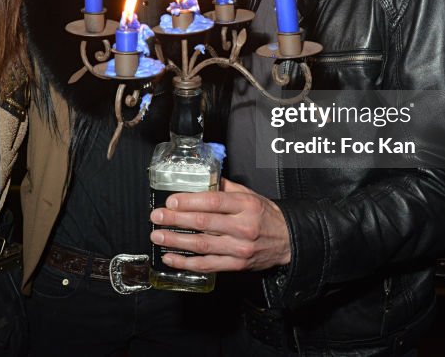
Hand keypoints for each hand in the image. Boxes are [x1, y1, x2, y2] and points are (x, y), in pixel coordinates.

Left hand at [148, 178, 290, 272]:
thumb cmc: (266, 215)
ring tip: (158, 236)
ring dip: (176, 241)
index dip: (189, 201)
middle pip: (203, 223)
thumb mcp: (250, 195)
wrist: (287, 241)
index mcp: (245, 205)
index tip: (171, 201)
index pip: (213, 202)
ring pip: (202, 245)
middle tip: (157, 216)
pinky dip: (186, 263)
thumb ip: (226, 187)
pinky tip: (171, 258)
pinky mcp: (236, 266)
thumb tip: (202, 178)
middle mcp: (242, 227)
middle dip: (175, 219)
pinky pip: (207, 265)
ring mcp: (239, 248)